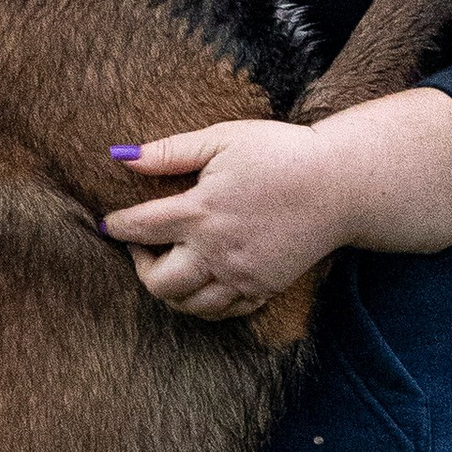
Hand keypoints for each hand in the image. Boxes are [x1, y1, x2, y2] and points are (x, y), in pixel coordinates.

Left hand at [100, 118, 348, 319]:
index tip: (111, 224)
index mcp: (201, 211)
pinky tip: (203, 281)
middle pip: (158, 282)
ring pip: (189, 305)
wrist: (340, 184)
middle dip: (140, 267)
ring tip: (171, 265)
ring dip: (170, 290)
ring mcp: (242, 275)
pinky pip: (223, 312)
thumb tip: (122, 157)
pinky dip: (204, 303)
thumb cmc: (281, 153)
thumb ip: (171, 151)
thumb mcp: (224, 139)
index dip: (118, 227)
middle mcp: (217, 251)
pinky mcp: (264, 288)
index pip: (139, 228)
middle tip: (142, 247)